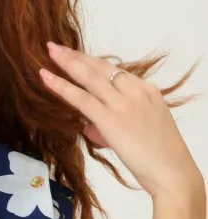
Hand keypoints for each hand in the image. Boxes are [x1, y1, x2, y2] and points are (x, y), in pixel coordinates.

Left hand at [39, 41, 199, 198]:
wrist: (172, 172)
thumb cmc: (159, 158)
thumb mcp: (142, 129)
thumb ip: (115, 121)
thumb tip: (91, 124)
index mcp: (146, 91)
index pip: (114, 71)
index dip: (92, 63)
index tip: (76, 56)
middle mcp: (135, 91)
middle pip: (100, 67)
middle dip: (76, 55)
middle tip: (57, 46)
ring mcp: (123, 103)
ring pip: (89, 77)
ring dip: (67, 62)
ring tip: (49, 51)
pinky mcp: (110, 119)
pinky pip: (81, 99)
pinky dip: (61, 87)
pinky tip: (46, 78)